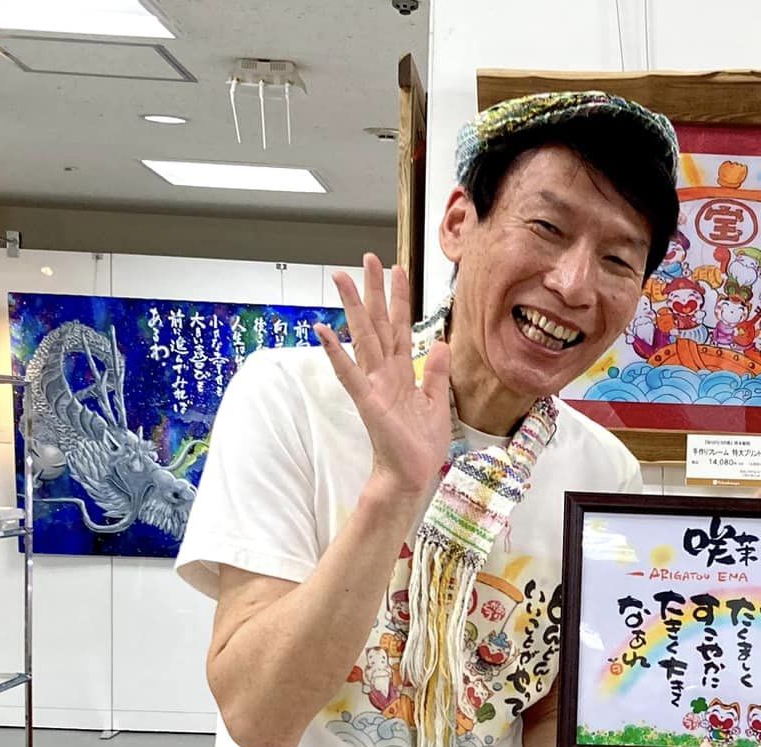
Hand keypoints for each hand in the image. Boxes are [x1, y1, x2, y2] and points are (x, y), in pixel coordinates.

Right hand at [315, 253, 451, 526]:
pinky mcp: (367, 402)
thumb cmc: (420, 444)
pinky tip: (322, 330)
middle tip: (368, 258)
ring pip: (362, 338)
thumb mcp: (436, 403)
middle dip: (373, 290)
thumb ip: (435, 373)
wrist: (412, 475)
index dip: (398, 298)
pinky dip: (335, 352)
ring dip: (352, 308)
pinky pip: (349, 374)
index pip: (398, 326)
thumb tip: (438, 343)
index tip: (397, 269)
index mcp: (401, 372)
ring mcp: (373, 385)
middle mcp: (384, 372)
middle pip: (377, 323)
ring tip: (342, 278)